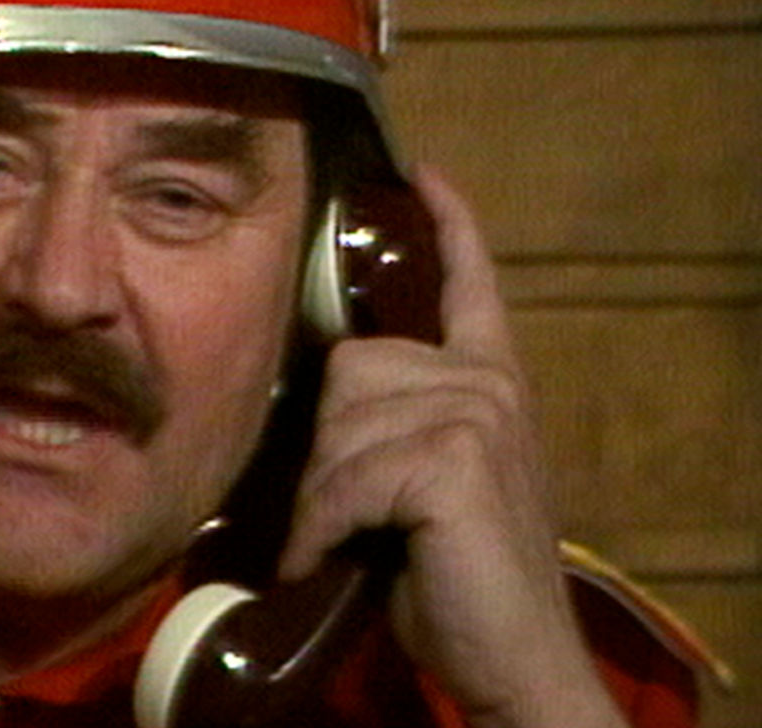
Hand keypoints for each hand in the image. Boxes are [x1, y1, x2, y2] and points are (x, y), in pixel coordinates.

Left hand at [276, 167, 627, 727]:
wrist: (514, 661)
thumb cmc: (457, 580)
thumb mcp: (424, 484)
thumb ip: (394, 426)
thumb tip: (327, 402)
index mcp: (490, 381)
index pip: (469, 285)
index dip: (446, 227)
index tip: (420, 172)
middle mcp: (488, 384)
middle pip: (347, 370)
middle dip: (324, 451)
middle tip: (342, 517)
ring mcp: (475, 415)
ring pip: (335, 430)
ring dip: (319, 500)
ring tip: (344, 544)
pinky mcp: (451, 460)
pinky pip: (340, 480)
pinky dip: (319, 531)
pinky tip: (327, 561)